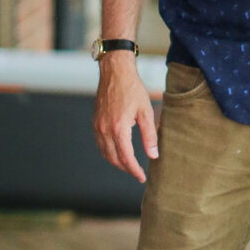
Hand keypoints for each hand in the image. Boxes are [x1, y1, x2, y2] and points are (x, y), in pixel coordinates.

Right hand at [93, 54, 158, 181]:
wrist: (115, 72)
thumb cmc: (133, 89)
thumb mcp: (146, 112)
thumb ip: (150, 135)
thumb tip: (153, 155)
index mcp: (119, 128)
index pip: (126, 158)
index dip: (134, 170)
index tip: (142, 177)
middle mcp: (105, 129)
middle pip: (114, 158)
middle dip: (126, 168)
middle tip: (137, 173)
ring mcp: (98, 126)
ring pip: (105, 153)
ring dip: (116, 162)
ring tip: (129, 165)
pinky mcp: (95, 122)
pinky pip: (100, 144)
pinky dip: (108, 152)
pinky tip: (118, 152)